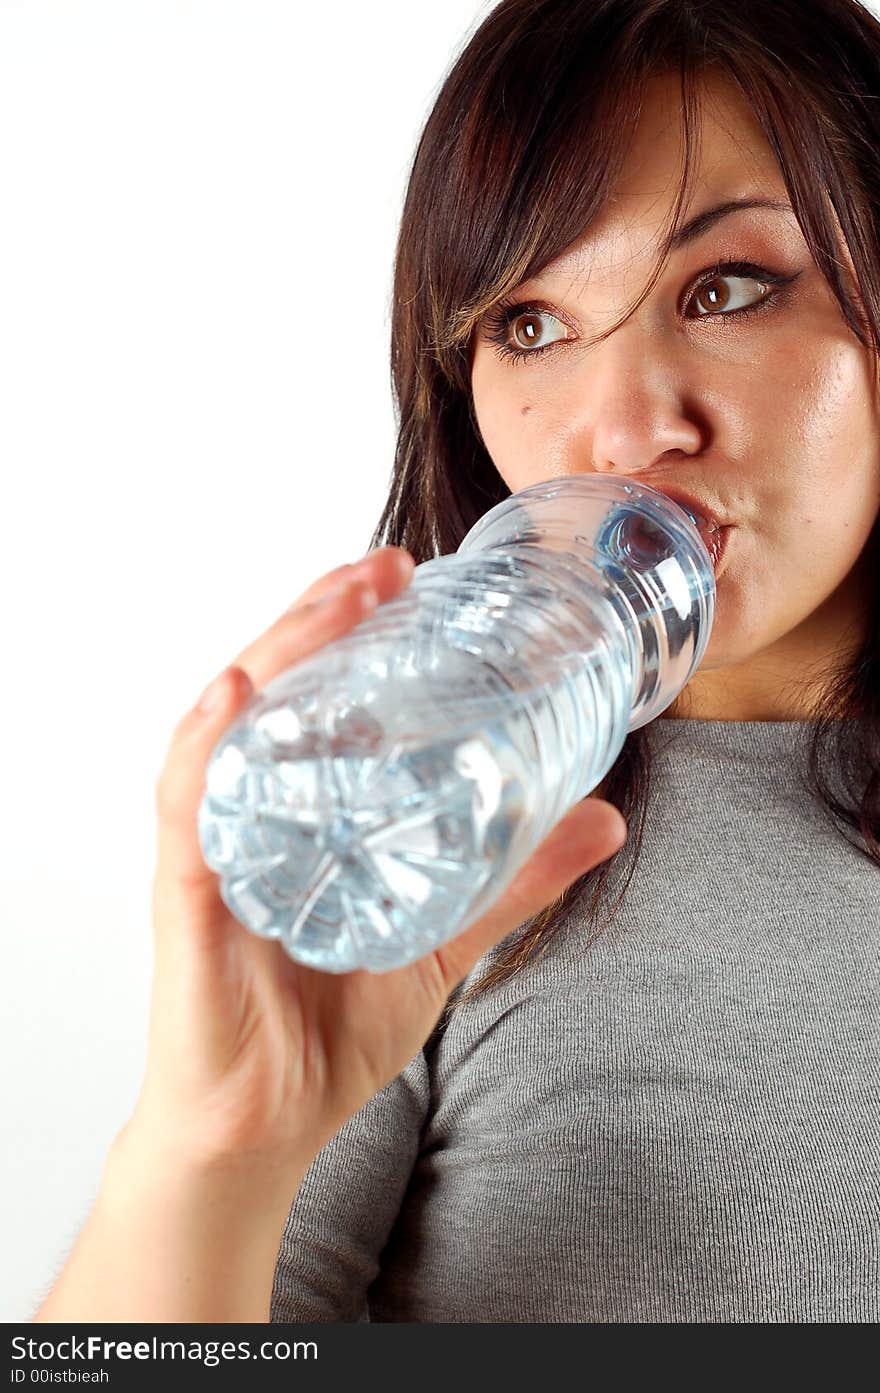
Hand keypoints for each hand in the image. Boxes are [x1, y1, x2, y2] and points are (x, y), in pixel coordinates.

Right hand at [135, 546, 627, 1170]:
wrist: (269, 1127)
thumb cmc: (335, 1027)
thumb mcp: (444, 938)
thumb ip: (517, 881)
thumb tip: (607, 817)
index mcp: (305, 809)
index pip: (319, 695)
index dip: (355, 627)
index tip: (409, 578)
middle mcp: (254, 808)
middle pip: (276, 688)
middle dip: (324, 616)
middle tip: (387, 567)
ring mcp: (218, 842)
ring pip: (232, 721)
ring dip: (279, 649)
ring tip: (336, 600)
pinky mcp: (189, 890)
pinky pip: (188, 802)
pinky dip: (208, 741)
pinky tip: (238, 691)